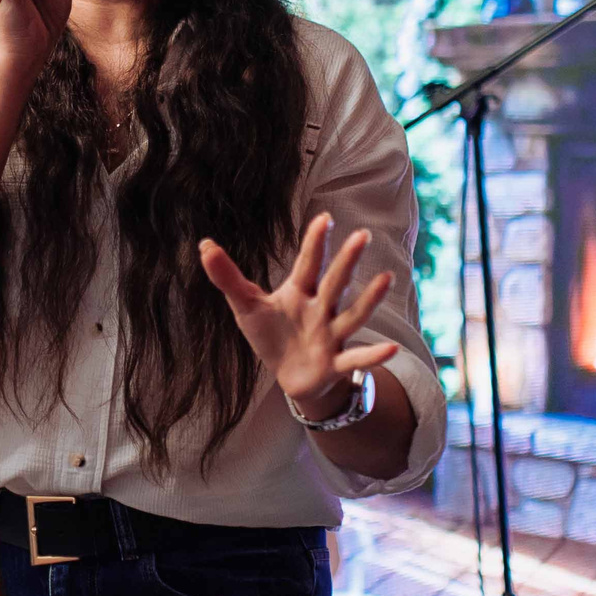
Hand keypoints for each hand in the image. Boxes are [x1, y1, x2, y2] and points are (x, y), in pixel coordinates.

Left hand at [199, 215, 399, 417]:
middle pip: (335, 283)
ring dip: (370, 299)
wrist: (291, 377)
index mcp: (300, 293)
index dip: (315, 242)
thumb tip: (204, 244)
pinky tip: (391, 349)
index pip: (308, 264)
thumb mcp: (247, 306)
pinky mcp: (335, 363)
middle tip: (362, 234)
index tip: (324, 217)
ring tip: (387, 278)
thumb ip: (228, 277)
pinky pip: (356, 359)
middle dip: (347, 261)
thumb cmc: (273, 335)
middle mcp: (321, 310)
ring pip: (353, 315)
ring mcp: (331, 336)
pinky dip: (372, 356)